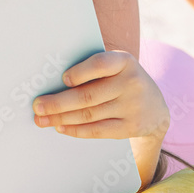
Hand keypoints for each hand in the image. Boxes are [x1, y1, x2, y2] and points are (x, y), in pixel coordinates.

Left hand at [32, 50, 168, 141]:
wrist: (156, 107)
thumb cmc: (123, 82)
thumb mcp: (117, 68)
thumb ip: (94, 70)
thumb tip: (53, 82)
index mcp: (125, 61)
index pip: (100, 64)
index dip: (80, 72)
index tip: (62, 80)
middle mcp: (131, 83)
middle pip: (89, 95)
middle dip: (58, 102)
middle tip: (37, 107)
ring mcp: (133, 107)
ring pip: (90, 115)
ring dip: (61, 118)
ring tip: (42, 119)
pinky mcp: (131, 127)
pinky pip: (98, 130)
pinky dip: (76, 130)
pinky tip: (61, 127)